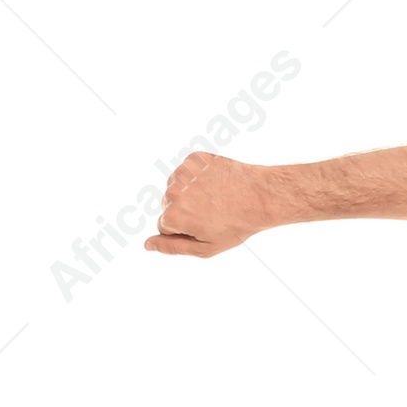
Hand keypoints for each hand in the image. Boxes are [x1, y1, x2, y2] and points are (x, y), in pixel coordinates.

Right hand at [143, 152, 277, 257]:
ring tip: (214, 199)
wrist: (260, 196)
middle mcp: (172, 191)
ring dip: (190, 193)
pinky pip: (187, 172)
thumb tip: (146, 244)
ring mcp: (182, 172)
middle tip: (211, 213)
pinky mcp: (193, 158)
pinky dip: (197, 178)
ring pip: (176, 188)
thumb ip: (172, 247)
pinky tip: (215, 184)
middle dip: (185, 211)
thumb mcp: (205, 247)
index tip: (204, 227)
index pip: (164, 227)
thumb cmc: (235, 226)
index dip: (185, 230)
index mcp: (173, 216)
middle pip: (167, 205)